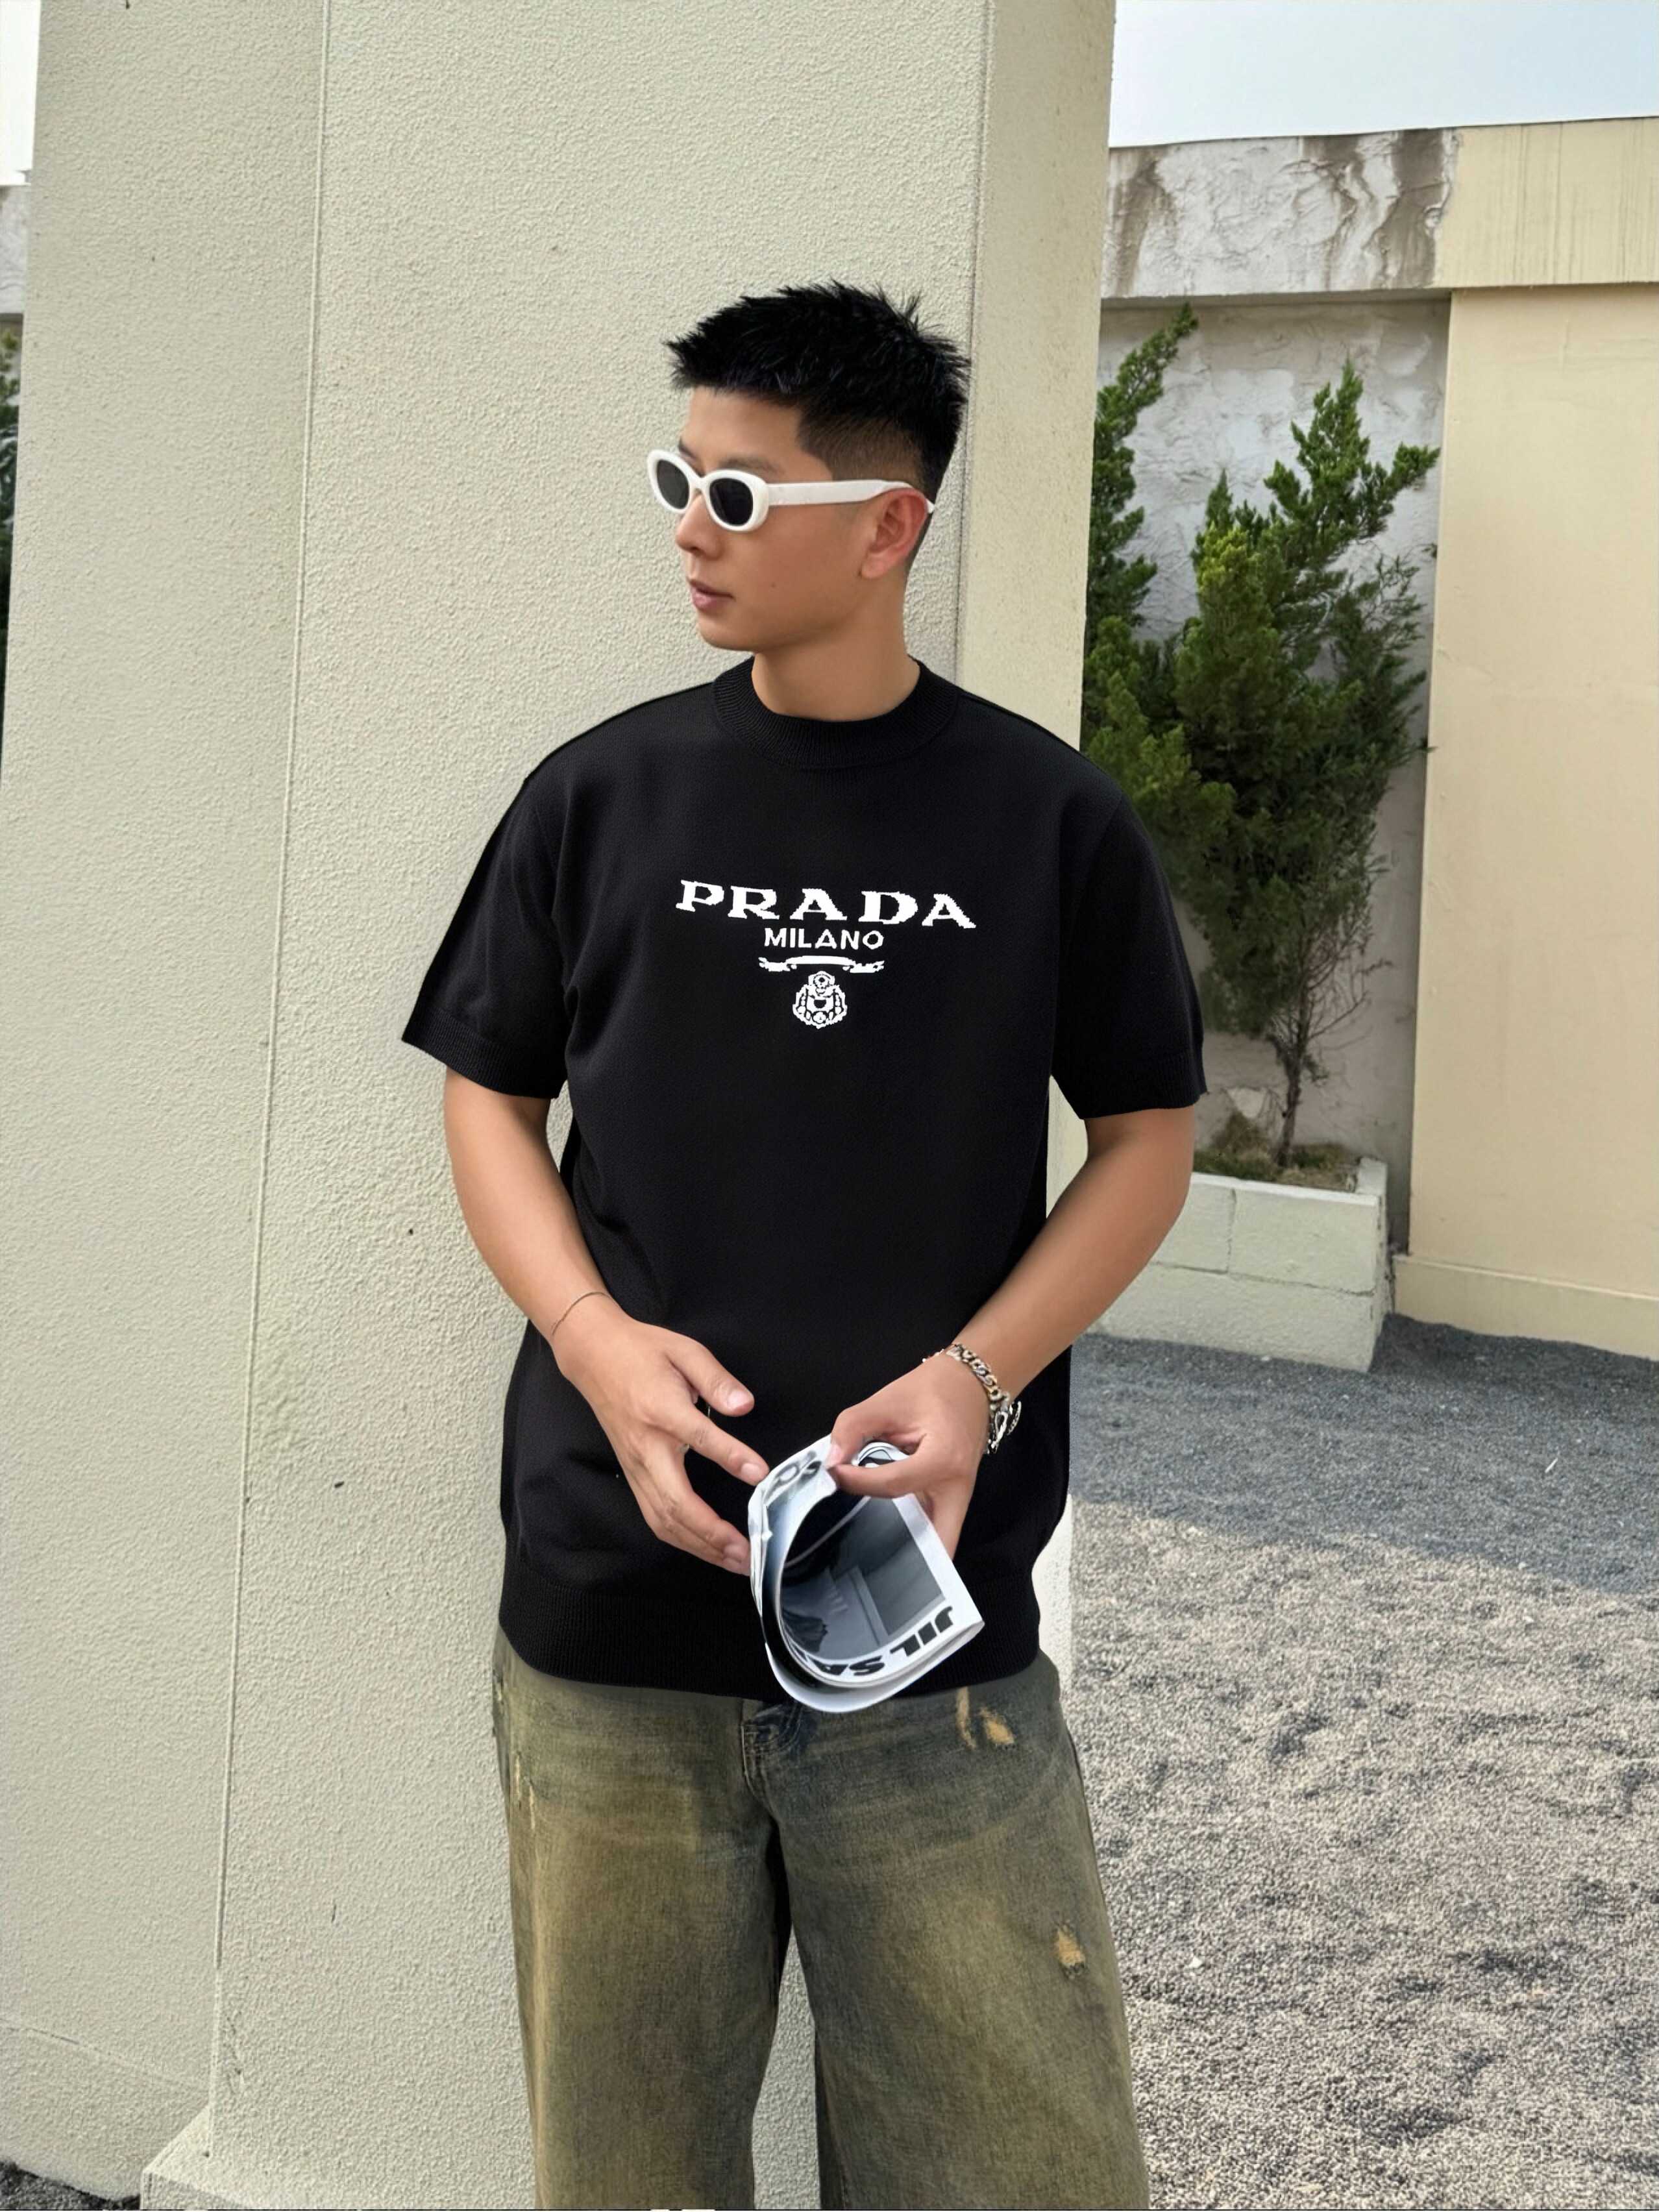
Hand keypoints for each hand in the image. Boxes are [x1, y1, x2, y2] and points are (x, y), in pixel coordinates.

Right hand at [551, 1297, 766, 1574]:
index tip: (760, 1473)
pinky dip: (680, 1539)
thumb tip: (745, 1405)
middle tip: (749, 1552)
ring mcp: (634, 1466)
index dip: (730, 1457)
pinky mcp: (631, 1475)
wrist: (594, 1355)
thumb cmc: (643, 1351)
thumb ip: (716, 1379)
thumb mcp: (685, 1350)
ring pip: (663, 1519)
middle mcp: (644, 1446)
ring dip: (699, 1546)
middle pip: (676, 1502)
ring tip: (734, 1561)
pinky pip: (653, 1516)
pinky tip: (704, 1548)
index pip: (699, 1438)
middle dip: (712, 1534)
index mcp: (660, 1409)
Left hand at [821, 1352, 990, 1559]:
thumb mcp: (885, 1401)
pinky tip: (886, 1530)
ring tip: (872, 1547)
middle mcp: (958, 1490)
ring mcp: (960, 1500)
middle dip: (903, 1554)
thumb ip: (852, 1429)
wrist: (970, 1384)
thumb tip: (831, 1462)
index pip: (892, 1485)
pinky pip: (936, 1528)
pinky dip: (914, 1535)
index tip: (835, 1471)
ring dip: (910, 1550)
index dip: (856, 1481)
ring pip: (939, 1543)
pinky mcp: (955, 1501)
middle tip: (865, 1550)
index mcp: (944, 1461)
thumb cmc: (932, 1390)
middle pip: (935, 1543)